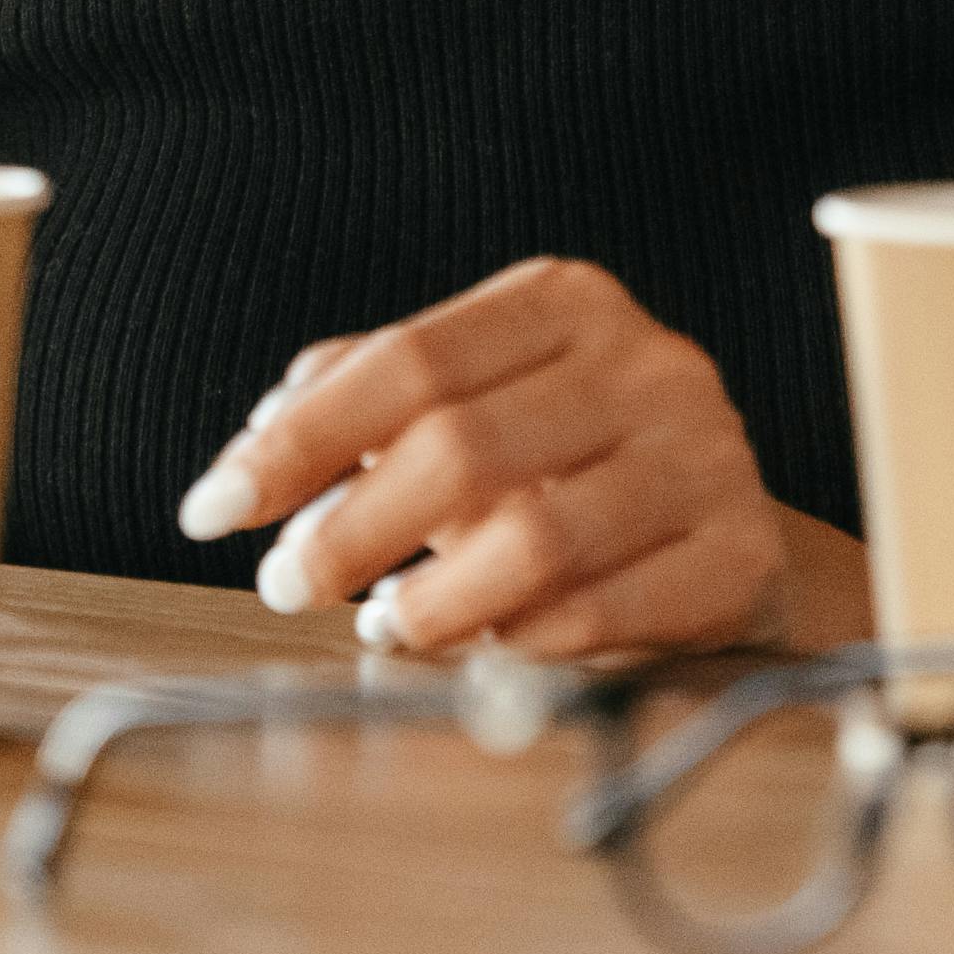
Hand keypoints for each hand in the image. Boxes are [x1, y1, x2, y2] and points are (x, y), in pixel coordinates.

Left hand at [169, 257, 841, 660]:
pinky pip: (607, 611)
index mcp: (567, 303)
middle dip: (348, 528)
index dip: (297, 440)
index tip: (211, 509)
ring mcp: (707, 455)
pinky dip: (524, 643)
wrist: (734, 536)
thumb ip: (367, 398)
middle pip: (463, 446)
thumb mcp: (482, 402)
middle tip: (285, 584)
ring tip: (383, 627)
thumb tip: (259, 436)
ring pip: (536, 540)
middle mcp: (647, 362)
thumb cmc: (575, 466)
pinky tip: (484, 650)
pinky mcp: (742, 553)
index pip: (409, 361)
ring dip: (433, 600)